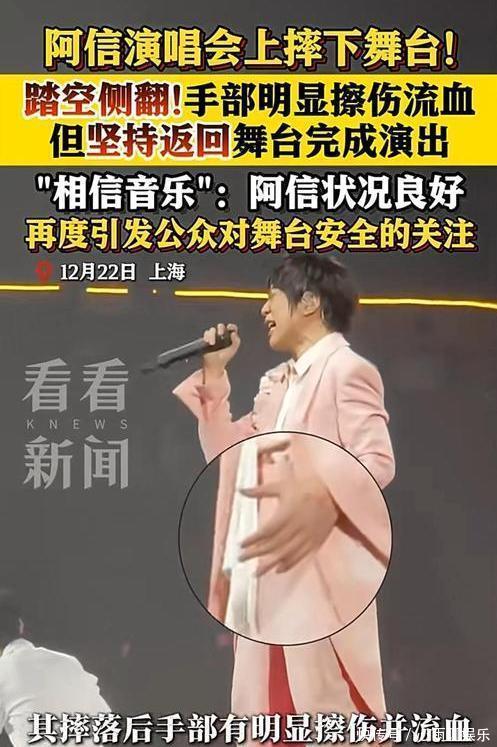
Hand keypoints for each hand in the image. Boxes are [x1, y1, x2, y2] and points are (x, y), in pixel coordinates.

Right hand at [202, 323, 240, 377]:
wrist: (214, 364)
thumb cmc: (224, 358)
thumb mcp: (232, 350)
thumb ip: (236, 342)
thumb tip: (233, 333)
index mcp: (230, 337)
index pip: (232, 328)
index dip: (231, 326)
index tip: (229, 328)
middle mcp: (222, 335)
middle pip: (221, 326)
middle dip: (220, 328)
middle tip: (220, 334)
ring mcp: (214, 336)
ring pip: (212, 330)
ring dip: (212, 335)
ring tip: (212, 344)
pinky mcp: (207, 339)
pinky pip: (206, 333)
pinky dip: (207, 336)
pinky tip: (207, 342)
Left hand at [238, 447, 338, 574]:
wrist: (334, 494)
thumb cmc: (306, 487)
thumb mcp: (282, 485)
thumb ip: (260, 490)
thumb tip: (240, 490)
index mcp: (287, 513)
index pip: (266, 531)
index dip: (253, 539)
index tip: (240, 544)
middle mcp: (296, 527)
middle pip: (273, 544)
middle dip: (255, 553)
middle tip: (241, 558)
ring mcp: (307, 537)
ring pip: (285, 554)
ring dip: (269, 564)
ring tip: (255, 573)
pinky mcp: (315, 543)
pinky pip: (300, 557)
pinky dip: (288, 565)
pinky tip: (277, 570)